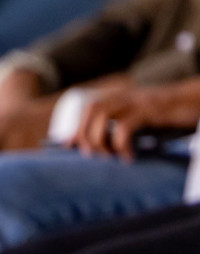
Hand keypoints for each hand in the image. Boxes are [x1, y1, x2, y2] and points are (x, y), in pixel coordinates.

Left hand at [72, 83, 199, 159]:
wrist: (198, 100)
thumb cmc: (171, 115)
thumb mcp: (144, 120)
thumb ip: (123, 128)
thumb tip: (98, 148)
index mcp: (123, 98)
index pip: (90, 108)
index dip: (76, 128)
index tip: (67, 146)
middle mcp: (127, 96)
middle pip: (92, 110)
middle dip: (84, 134)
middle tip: (91, 155)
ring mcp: (138, 101)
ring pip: (103, 116)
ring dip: (99, 139)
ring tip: (109, 156)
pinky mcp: (150, 110)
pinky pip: (124, 127)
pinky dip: (121, 145)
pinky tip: (129, 157)